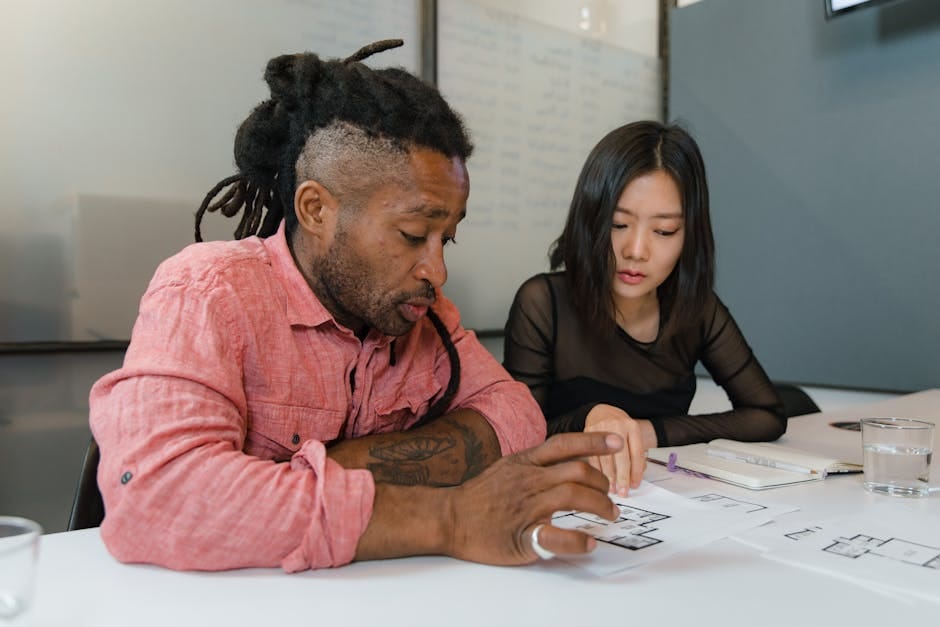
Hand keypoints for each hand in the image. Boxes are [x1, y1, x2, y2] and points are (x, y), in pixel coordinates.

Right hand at [442, 432, 621, 564]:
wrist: (449, 518)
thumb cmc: (480, 496)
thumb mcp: (508, 467)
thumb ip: (536, 464)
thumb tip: (568, 461)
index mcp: (525, 463)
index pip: (564, 444)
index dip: (593, 441)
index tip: (618, 442)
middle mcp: (529, 481)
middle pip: (577, 472)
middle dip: (602, 484)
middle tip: (610, 497)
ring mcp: (526, 507)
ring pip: (572, 497)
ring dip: (599, 506)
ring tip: (609, 515)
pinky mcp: (522, 536)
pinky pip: (554, 536)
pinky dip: (576, 541)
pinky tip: (588, 543)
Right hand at [583, 404, 653, 495]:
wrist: (601, 412)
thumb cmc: (619, 427)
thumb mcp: (632, 436)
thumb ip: (636, 455)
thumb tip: (635, 477)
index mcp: (632, 426)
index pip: (637, 453)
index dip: (636, 472)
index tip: (634, 485)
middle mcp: (617, 425)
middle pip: (621, 457)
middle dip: (622, 478)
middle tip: (623, 492)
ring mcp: (601, 428)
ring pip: (605, 458)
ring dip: (608, 477)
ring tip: (611, 489)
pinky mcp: (586, 432)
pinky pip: (592, 456)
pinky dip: (596, 470)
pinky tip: (598, 478)